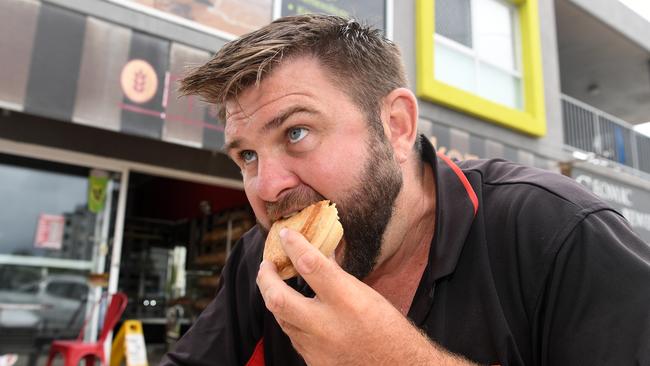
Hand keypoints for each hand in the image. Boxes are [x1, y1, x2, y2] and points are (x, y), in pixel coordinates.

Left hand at [256, 228, 450, 364]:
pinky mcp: (313, 362)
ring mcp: (317, 348)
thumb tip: (318, 251)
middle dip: (265, 278)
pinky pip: (293, 336)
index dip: (294, 245)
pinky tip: (294, 310)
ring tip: (274, 283)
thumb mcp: (365, 294)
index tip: (286, 234)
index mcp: (347, 301)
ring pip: (281, 318)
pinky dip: (290, 319)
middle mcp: (328, 326)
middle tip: (266, 265)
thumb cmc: (386, 326)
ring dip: (274, 298)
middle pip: (279, 299)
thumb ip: (336, 275)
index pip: (311, 265)